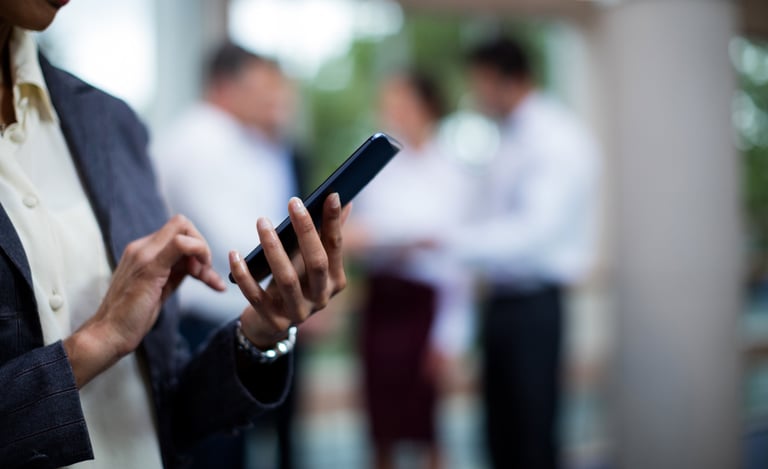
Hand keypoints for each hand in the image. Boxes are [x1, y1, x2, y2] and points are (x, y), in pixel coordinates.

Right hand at [64, 215, 225, 386]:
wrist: (109, 334)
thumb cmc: (132, 316)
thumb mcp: (159, 288)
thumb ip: (175, 272)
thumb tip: (196, 265)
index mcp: (142, 250)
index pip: (177, 229)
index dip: (196, 244)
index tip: (201, 270)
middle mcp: (141, 247)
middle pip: (183, 224)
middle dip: (202, 247)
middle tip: (205, 274)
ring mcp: (144, 255)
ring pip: (183, 229)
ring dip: (204, 254)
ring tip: (208, 279)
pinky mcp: (150, 268)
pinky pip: (180, 244)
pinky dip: (199, 253)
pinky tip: (207, 277)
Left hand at [229, 194, 349, 348]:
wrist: (270, 325)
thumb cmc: (294, 283)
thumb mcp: (309, 262)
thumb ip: (326, 236)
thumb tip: (344, 202)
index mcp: (335, 280)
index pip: (335, 247)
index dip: (333, 222)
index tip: (331, 195)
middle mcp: (321, 298)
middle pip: (316, 262)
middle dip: (305, 230)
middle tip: (293, 201)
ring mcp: (299, 313)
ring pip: (286, 279)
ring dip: (273, 248)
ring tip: (262, 221)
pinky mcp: (274, 322)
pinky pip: (256, 296)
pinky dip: (245, 275)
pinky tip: (235, 254)